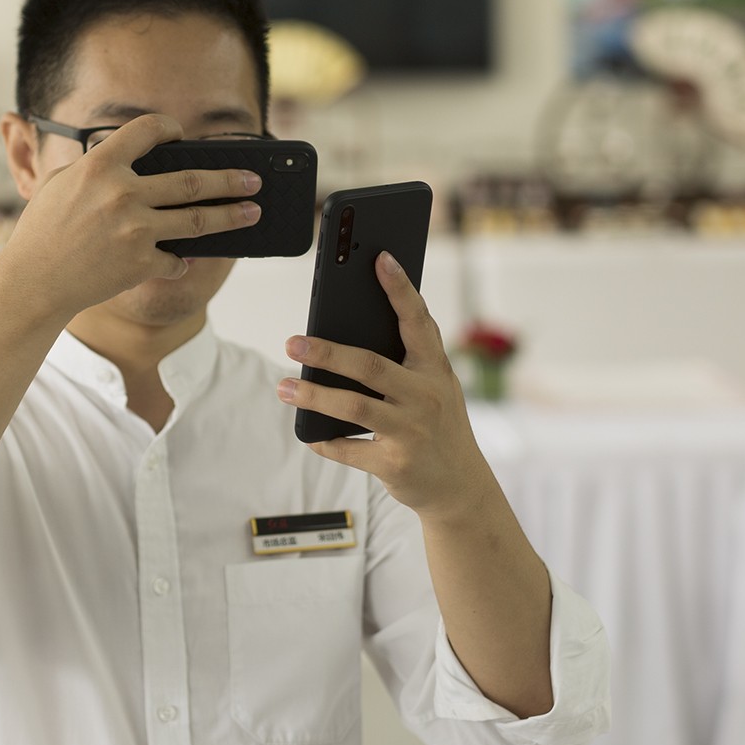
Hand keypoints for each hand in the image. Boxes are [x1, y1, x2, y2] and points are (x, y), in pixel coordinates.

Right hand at [0, 114, 263, 323]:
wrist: (33, 281)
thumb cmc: (42, 230)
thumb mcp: (60, 183)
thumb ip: (95, 166)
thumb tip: (130, 156)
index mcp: (101, 165)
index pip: (148, 130)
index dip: (170, 128)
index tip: (182, 134)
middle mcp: (124, 193)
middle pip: (193, 181)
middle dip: (230, 179)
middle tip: (253, 179)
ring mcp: (136, 230)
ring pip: (198, 219)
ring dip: (232, 214)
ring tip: (253, 210)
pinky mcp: (141, 262)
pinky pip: (175, 258)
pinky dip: (179, 260)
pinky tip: (184, 258)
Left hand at [275, 252, 493, 520]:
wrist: (460, 486)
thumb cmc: (436, 423)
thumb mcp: (433, 387)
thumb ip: (403, 361)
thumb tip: (341, 332)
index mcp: (435, 369)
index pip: (418, 321)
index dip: (400, 289)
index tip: (380, 258)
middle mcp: (427, 396)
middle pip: (370, 366)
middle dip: (327, 353)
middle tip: (291, 342)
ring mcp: (412, 431)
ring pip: (353, 407)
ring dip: (313, 396)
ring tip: (284, 387)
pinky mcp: (396, 464)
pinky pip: (348, 449)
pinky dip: (324, 440)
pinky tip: (309, 433)